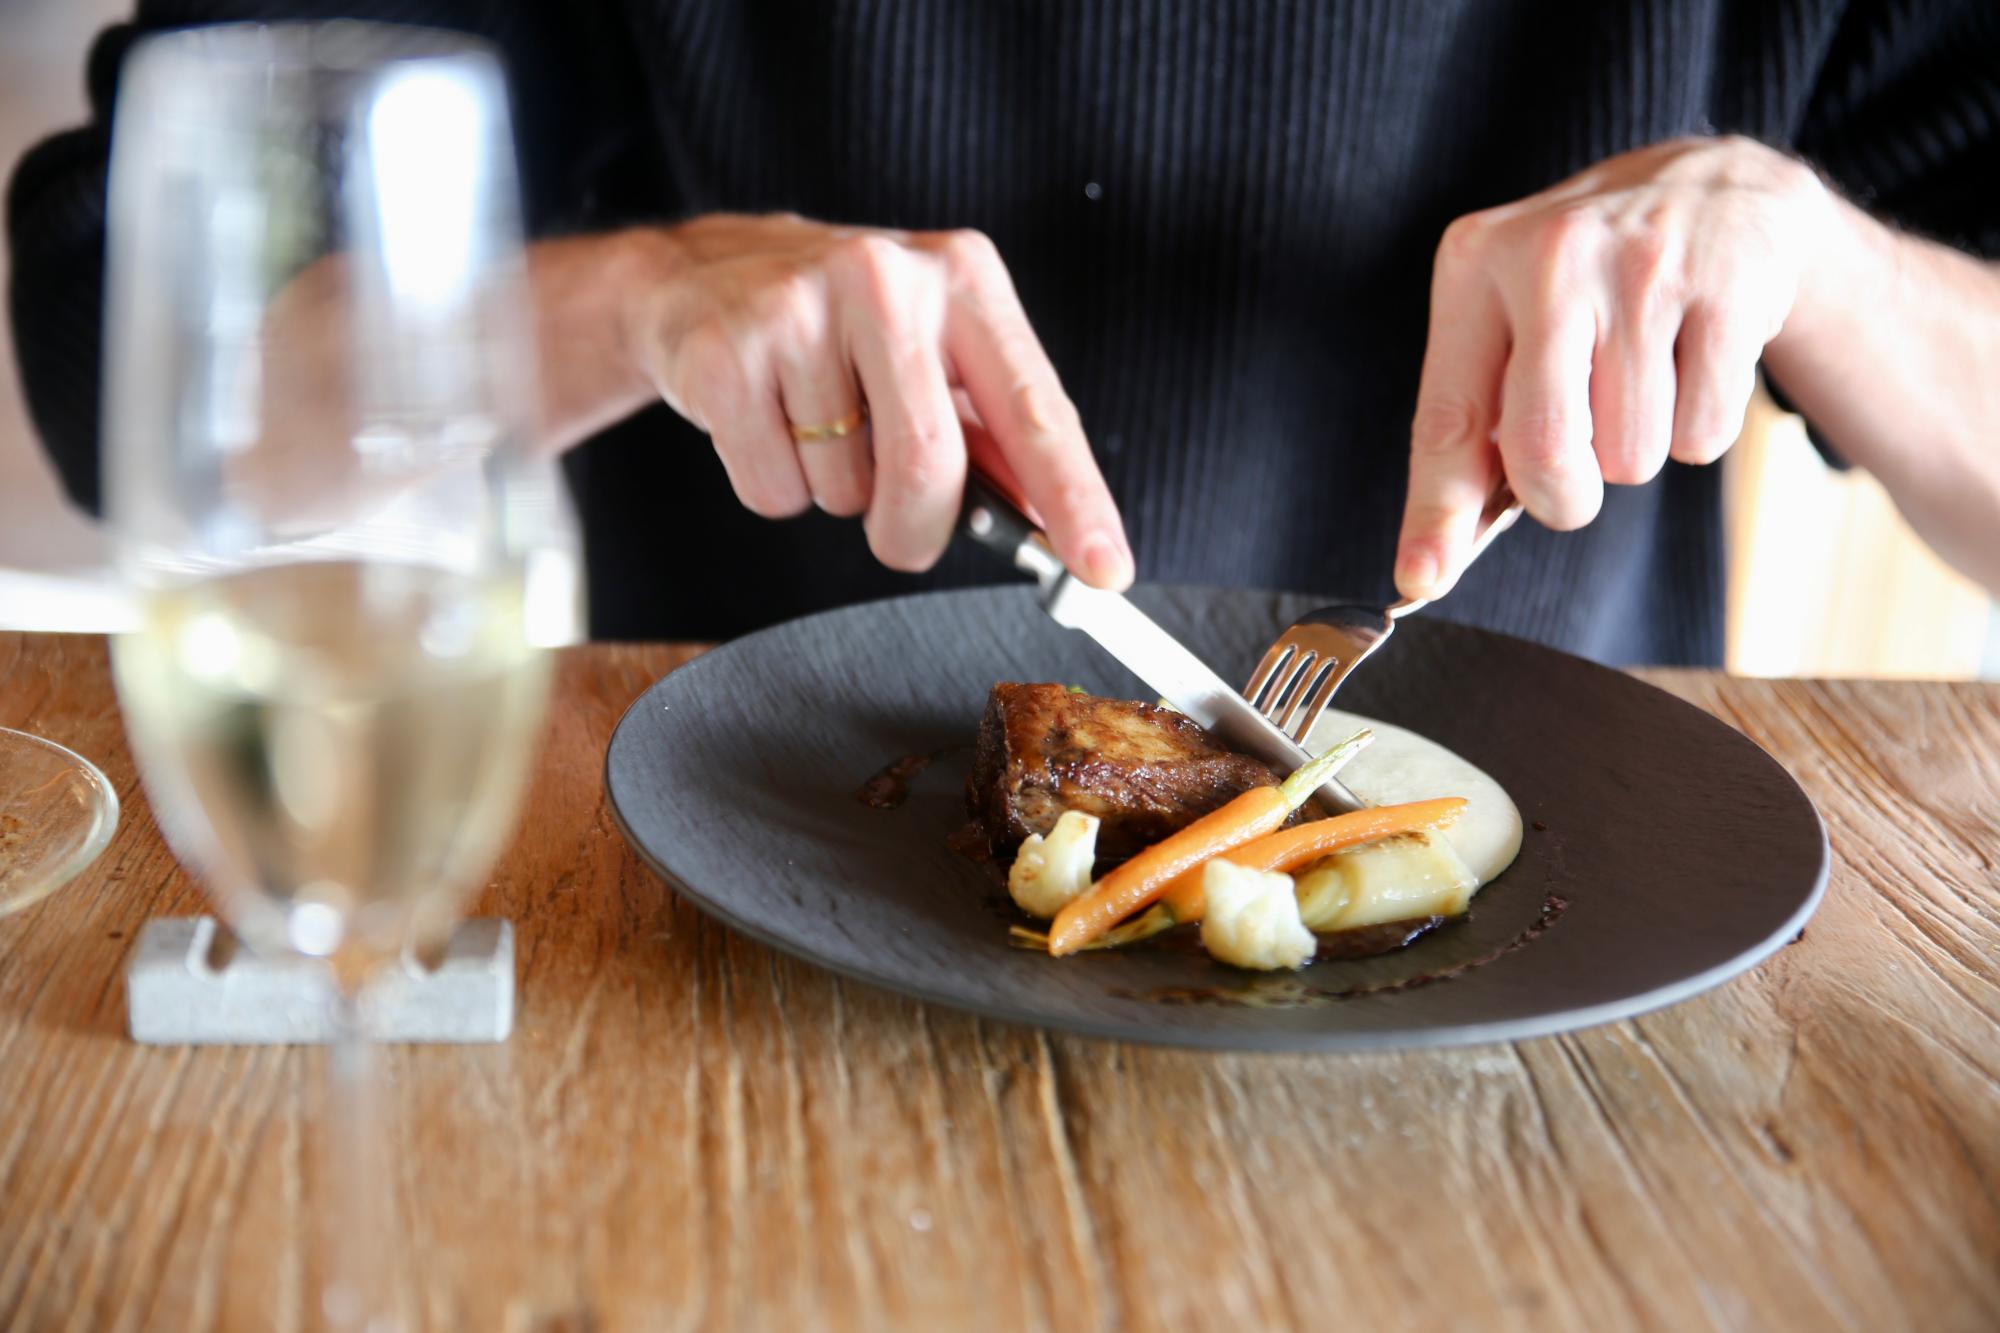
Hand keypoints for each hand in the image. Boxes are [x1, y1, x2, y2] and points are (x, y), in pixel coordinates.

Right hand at [617, 213, 1133, 586]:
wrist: (700, 276)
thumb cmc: (844, 329)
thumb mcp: (935, 352)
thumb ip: (996, 434)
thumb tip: (1050, 524)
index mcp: (963, 278)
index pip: (1035, 410)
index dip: (1075, 500)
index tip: (1104, 570)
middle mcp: (886, 277)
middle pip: (928, 465)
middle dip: (916, 530)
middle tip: (901, 533)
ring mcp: (799, 309)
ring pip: (843, 490)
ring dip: (836, 493)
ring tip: (813, 424)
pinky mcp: (727, 353)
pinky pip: (773, 490)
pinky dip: (776, 487)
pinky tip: (767, 420)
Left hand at [1394, 136, 1835, 598]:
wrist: (1716, 191)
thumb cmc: (1587, 285)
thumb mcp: (1508, 321)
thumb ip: (1471, 429)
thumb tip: (1434, 557)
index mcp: (1476, 263)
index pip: (1447, 416)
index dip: (1435, 512)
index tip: (1419, 578)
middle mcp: (1552, 256)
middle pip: (1546, 450)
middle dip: (1562, 498)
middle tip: (1574, 482)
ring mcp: (1644, 268)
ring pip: (1631, 456)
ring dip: (1634, 454)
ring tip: (1637, 384)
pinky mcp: (1729, 288)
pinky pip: (1701, 435)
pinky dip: (1695, 430)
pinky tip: (1689, 364)